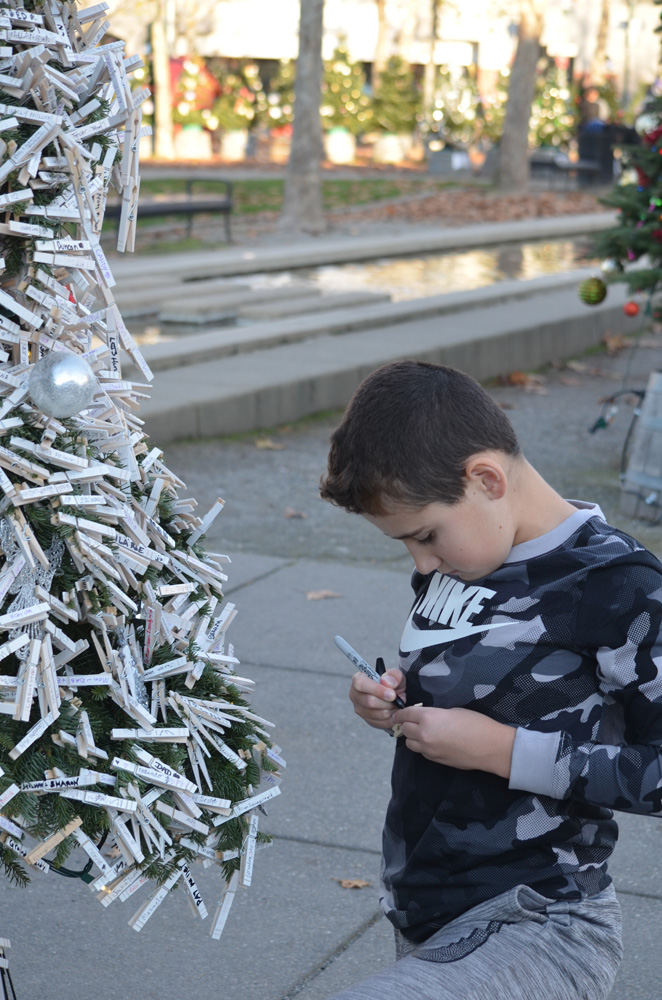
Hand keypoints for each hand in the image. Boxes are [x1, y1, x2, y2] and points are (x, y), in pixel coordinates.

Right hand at [349, 668, 405, 729]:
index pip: (360, 684)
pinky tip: (395, 711)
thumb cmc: (393, 683)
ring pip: (376, 713)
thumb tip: (386, 682)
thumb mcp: (397, 675)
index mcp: (358, 679)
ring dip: (391, 710)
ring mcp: (359, 709)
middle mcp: (355, 694)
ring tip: (397, 704)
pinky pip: (381, 723)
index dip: (376, 689)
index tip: (392, 694)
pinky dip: (391, 718)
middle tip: (399, 699)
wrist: (395, 696)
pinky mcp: (367, 720)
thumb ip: (394, 675)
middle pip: (369, 701)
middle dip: (388, 702)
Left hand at [394, 706, 514, 777]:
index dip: (400, 712)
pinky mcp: (435, 760)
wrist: (489, 747)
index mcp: (428, 718)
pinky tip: (433, 742)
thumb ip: (435, 714)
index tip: (399, 712)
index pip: (405, 714)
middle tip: (412, 721)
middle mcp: (424, 734)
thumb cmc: (476, 723)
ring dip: (412, 737)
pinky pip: (421, 752)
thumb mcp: (453, 711)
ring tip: (422, 732)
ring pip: (409, 743)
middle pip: (404, 729)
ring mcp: (429, 749)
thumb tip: (426, 717)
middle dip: (406, 724)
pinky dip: (422, 747)